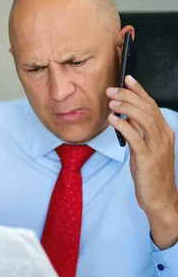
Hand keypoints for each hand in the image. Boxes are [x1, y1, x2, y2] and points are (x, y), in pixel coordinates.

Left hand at [107, 75, 177, 248]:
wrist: (160, 197)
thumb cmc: (150, 173)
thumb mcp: (142, 149)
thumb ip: (136, 132)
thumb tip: (123, 116)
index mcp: (164, 132)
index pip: (152, 105)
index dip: (139, 90)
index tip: (127, 79)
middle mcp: (164, 136)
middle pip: (147, 108)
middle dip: (128, 96)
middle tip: (111, 89)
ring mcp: (157, 147)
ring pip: (143, 119)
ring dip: (126, 107)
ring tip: (111, 102)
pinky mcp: (147, 158)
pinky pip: (135, 137)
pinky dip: (123, 126)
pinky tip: (112, 119)